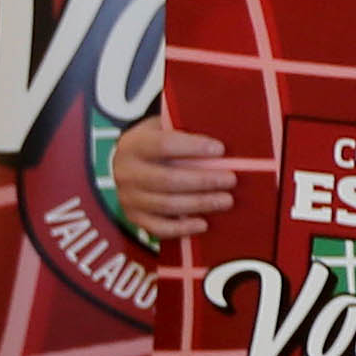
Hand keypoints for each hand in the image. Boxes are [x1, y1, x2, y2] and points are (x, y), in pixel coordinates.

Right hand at [115, 110, 236, 241]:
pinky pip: (158, 228)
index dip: (193, 147)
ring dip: (200, 203)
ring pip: (166, 205)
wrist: (130, 161)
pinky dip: (182, 228)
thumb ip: (186, 131)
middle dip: (203, 180)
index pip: (163, 144)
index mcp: (133, 144)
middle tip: (230, 179)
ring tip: (226, 200)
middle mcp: (125, 172)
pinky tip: (203, 223)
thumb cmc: (158, 142)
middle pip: (167, 179)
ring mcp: (128, 197)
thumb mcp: (165, 128)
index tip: (220, 149)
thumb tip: (224, 138)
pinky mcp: (133, 217)